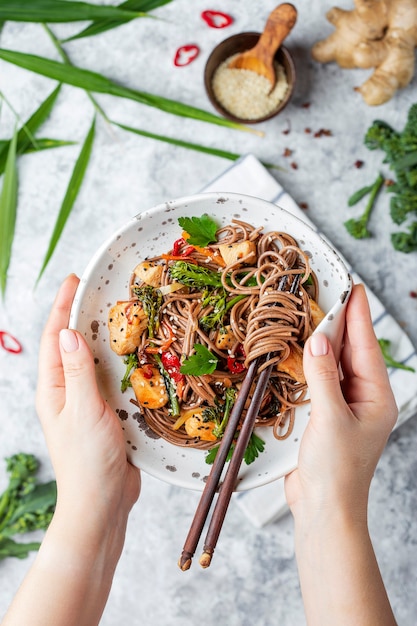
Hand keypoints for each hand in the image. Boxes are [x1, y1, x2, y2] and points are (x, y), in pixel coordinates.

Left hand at [36, 274, 140, 531]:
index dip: (63, 308)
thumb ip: (78, 371)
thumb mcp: (82, 411)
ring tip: (119, 315)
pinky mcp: (107, 414)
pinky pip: (111, 380)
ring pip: (93, 362)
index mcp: (53, 390)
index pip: (54, 340)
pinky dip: (120, 363)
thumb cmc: (87, 461)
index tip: (74, 281)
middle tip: (99, 290)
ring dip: (103, 338)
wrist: (102, 503)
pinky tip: (134, 355)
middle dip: (81, 316)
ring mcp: (86, 403)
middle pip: (72, 346)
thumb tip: (69, 332)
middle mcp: (67, 393)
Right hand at [285, 283, 397, 517]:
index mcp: (376, 398)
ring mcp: (344, 407)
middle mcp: (363, 399)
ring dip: (325, 343)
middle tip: (329, 294)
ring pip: (335, 365)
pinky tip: (302, 353)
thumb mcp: (330, 419)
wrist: (324, 510)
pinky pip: (320, 381)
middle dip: (342, 324)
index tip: (353, 288)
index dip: (358, 316)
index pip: (367, 347)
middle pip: (352, 352)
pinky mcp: (325, 417)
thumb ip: (323, 376)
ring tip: (314, 316)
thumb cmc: (336, 470)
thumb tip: (318, 340)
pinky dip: (311, 365)